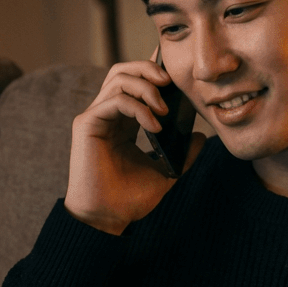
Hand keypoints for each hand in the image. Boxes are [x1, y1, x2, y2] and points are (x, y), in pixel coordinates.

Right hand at [65, 54, 203, 234]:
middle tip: (171, 82)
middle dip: (149, 68)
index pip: (136, 82)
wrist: (108, 218)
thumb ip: (183, 155)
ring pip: (118, 78)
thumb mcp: (166, 173)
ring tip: (165, 109)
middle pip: (124, 70)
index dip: (153, 69)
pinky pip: (115, 101)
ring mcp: (96, 116)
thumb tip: (200, 136)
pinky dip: (139, 108)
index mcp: (123, 121)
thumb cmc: (130, 198)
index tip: (176, 71)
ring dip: (146, 87)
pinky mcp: (87, 124)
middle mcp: (108, 114)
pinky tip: (155, 127)